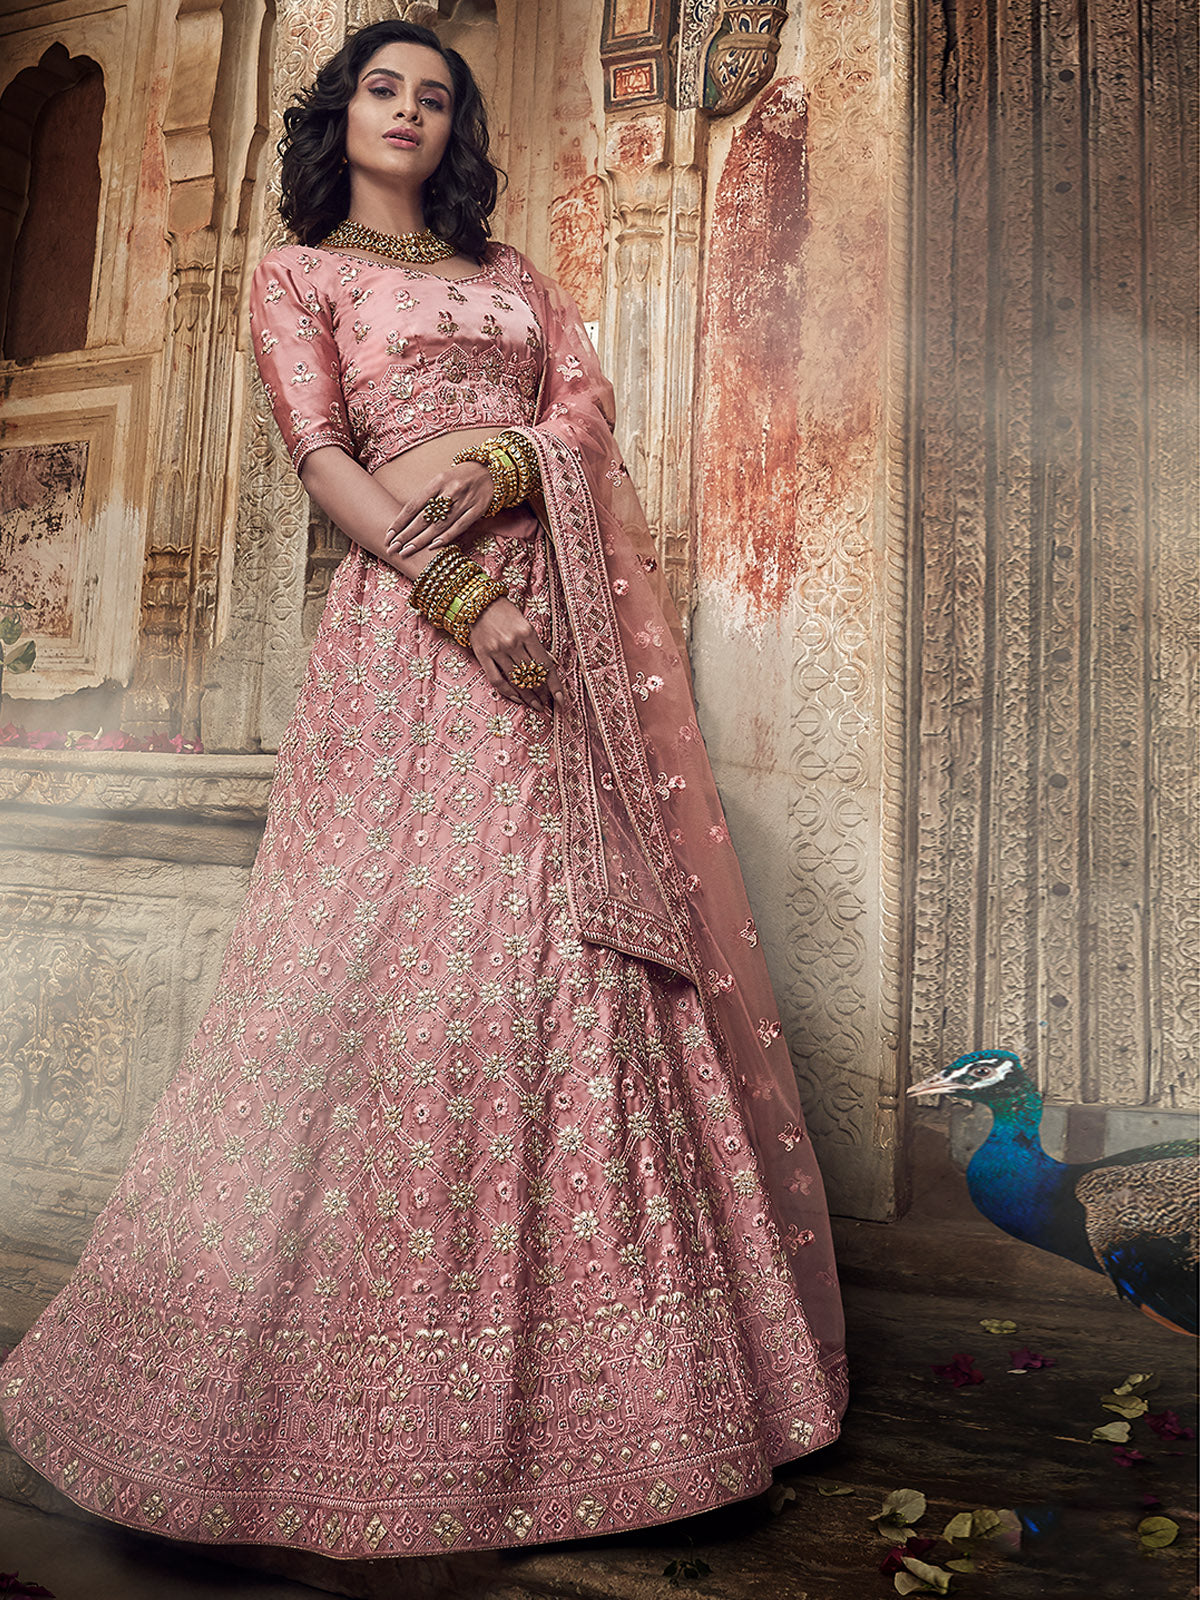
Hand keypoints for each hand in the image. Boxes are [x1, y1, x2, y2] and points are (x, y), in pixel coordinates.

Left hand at [385, 462, 494, 560]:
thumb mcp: (441, 481)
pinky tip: (432, 547)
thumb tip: (406, 520)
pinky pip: (459, 527)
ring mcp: (464, 501)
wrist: (490, 471)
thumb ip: (427, 498)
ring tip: (406, 551)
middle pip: (424, 518)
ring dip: (421, 540)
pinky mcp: (478, 510)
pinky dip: (445, 538)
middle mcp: (450, 491)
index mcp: (437, 481)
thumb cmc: (459, 478)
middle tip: (393, 548)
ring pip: (439, 525)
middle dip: (406, 535)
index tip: (388, 535)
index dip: (400, 522)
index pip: (413, 505)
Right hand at [468, 598, 564, 712]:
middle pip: (532, 676)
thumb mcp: (526, 624)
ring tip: (535, 705)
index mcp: (528, 633)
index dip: (554, 685)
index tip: (560, 700)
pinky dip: (508, 692)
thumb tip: (550, 667)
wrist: (478, 601)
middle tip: (547, 705)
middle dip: (542, 693)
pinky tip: (517, 698)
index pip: (545, 666)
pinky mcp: (483, 655)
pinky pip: (497, 680)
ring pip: (516, 681)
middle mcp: (513, 642)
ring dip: (528, 696)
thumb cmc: (506, 612)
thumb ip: (536, 646)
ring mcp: (497, 650)